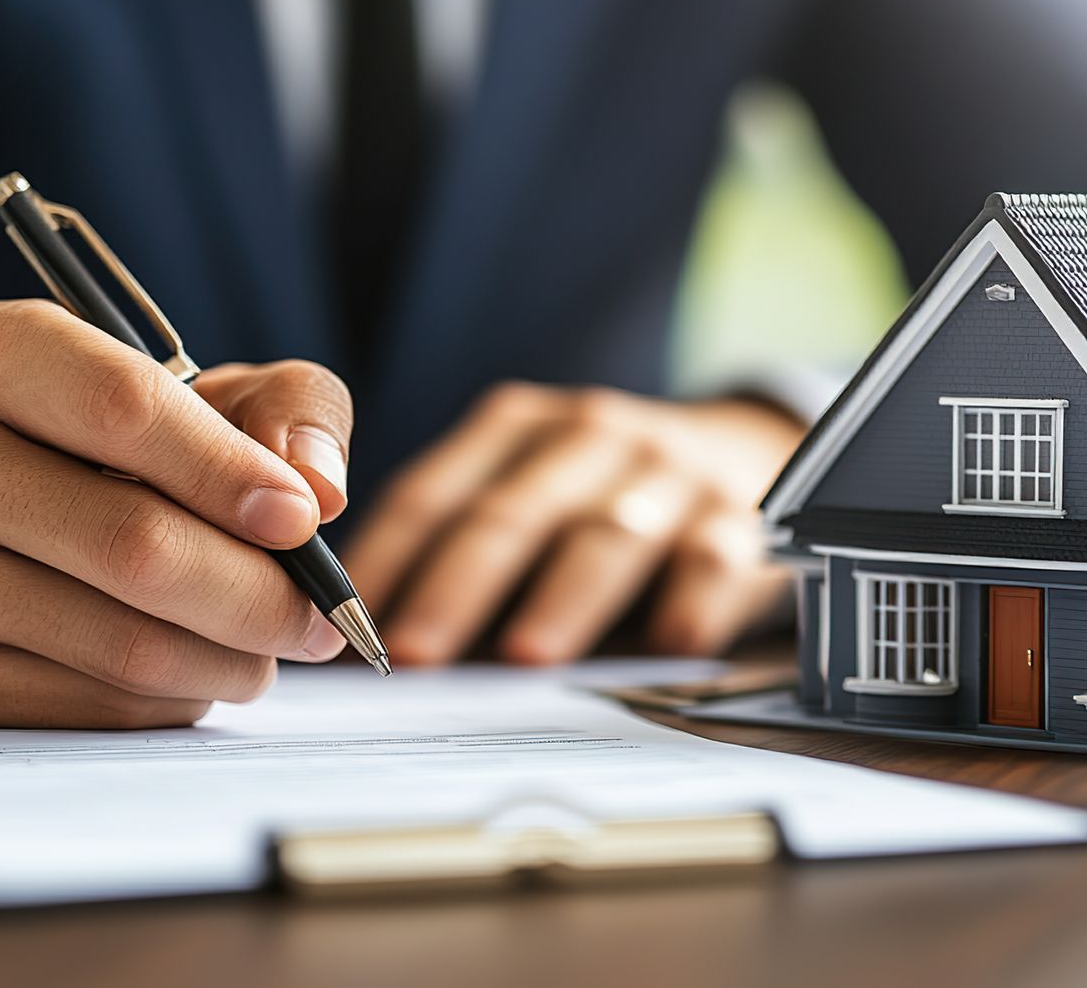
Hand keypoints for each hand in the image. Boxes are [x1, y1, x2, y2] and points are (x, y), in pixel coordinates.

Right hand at [0, 300, 356, 726]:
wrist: (4, 523)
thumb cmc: (139, 446)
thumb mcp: (225, 394)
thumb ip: (293, 412)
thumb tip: (318, 490)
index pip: (121, 407)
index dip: (228, 471)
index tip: (303, 519)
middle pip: (131, 545)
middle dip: (258, 594)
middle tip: (320, 615)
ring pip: (125, 645)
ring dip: (233, 659)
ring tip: (271, 641)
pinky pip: (97, 708)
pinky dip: (177, 699)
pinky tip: (194, 665)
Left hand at [340, 382, 805, 665]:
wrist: (746, 449)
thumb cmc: (603, 496)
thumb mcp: (528, 491)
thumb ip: (460, 553)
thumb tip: (366, 653)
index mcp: (517, 428)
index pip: (433, 494)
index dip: (384, 561)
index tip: (340, 625)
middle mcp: (589, 436)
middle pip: (510, 514)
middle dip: (456, 587)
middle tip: (410, 653)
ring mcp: (668, 472)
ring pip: (607, 535)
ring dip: (563, 599)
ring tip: (523, 658)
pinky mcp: (739, 515)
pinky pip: (712, 559)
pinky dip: (690, 602)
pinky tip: (667, 645)